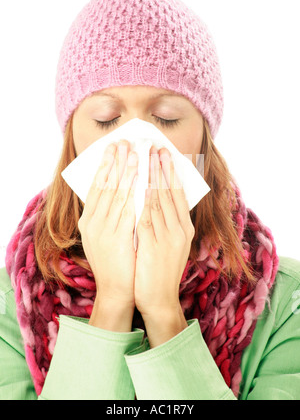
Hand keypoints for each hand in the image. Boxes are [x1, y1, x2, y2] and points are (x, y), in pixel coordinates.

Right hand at [78, 140, 138, 328]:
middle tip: (123, 142)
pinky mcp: (118, 237)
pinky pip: (127, 209)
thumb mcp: (106, 236)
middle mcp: (93, 223)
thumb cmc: (114, 262)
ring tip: (135, 153)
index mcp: (89, 221)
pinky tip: (141, 179)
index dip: (105, 166)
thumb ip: (111, 215)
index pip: (97, 187)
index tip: (113, 148)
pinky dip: (134, 192)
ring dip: (126, 172)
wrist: (116, 290)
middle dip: (116, 162)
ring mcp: (104, 230)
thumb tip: (122, 192)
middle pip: (105, 186)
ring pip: (117, 194)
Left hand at [134, 146, 194, 331]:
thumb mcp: (169, 243)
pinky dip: (142, 199)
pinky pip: (147, 216)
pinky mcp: (154, 246)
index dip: (170, 172)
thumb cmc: (160, 270)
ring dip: (151, 177)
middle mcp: (179, 230)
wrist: (159, 299)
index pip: (177, 194)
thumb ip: (165, 222)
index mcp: (185, 228)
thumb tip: (155, 198)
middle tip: (156, 146)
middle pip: (169, 192)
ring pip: (159, 200)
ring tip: (145, 157)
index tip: (165, 153)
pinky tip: (137, 185)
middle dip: (161, 168)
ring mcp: (168, 237)